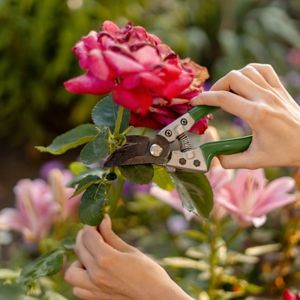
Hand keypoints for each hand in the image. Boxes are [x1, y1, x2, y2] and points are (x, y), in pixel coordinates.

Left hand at [64, 215, 191, 299]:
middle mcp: (96, 274)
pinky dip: (81, 278)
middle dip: (85, 236)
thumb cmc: (148, 272)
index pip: (88, 235)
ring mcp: (93, 289)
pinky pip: (77, 288)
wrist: (156, 298)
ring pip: (71, 272)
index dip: (91, 225)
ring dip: (78, 260)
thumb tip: (102, 220)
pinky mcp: (95, 299)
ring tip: (92, 255)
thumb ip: (111, 236)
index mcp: (106, 259)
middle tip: (95, 231)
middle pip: (79, 248)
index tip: (98, 220)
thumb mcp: (130, 250)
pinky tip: (94, 271)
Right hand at [192, 63, 299, 168]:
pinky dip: (249, 71)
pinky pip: (263, 69)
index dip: (205, 99)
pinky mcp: (279, 89)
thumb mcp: (254, 161)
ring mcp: (274, 91)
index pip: (224, 99)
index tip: (196, 103)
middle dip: (216, 87)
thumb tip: (212, 157)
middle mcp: (265, 98)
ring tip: (227, 92)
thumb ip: (229, 160)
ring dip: (232, 78)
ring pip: (246, 70)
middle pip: (233, 78)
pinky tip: (245, 82)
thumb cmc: (285, 152)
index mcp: (257, 115)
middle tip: (212, 100)